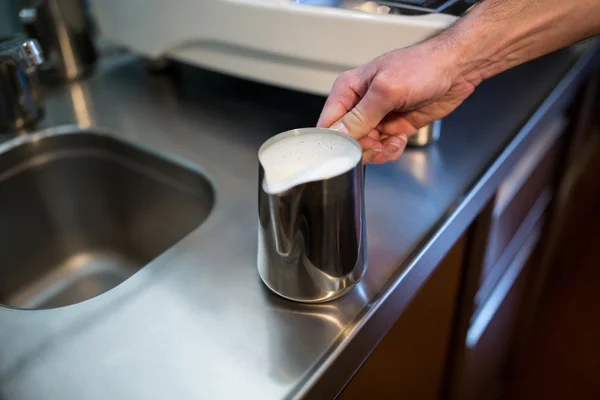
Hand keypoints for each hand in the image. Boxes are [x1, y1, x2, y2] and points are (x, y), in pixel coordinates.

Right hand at [317, 40, 477, 163]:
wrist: (456, 69)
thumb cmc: (422, 66)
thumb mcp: (386, 90)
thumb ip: (360, 115)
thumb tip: (339, 134)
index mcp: (349, 90)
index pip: (329, 123)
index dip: (338, 141)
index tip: (353, 147)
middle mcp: (360, 105)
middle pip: (346, 141)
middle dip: (362, 148)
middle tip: (378, 143)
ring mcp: (377, 117)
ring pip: (365, 148)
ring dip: (379, 151)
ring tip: (392, 140)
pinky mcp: (393, 127)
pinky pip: (383, 148)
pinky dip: (391, 150)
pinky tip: (400, 139)